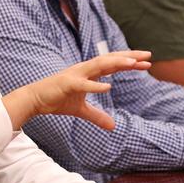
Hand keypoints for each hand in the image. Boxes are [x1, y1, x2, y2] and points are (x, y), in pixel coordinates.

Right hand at [3, 51, 151, 129]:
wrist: (35, 100)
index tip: (146, 62)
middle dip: (129, 57)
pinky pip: (84, 84)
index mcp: (89, 72)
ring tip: (133, 63)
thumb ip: (97, 116)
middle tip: (148, 56)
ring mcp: (76, 74)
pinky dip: (95, 85)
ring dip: (116, 63)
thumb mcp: (81, 110)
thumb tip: (113, 126)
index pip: (113, 64)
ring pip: (99, 65)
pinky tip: (109, 87)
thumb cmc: (57, 100)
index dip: (129, 61)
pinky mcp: (67, 84)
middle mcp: (84, 69)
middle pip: (110, 59)